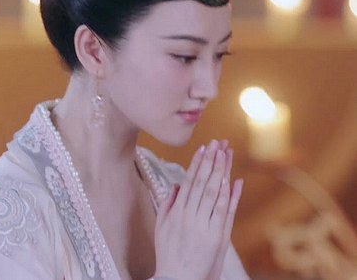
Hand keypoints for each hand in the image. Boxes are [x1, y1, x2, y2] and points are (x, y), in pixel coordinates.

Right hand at [153, 140, 242, 279]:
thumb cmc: (168, 254)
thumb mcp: (161, 227)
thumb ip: (167, 204)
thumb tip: (175, 185)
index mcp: (176, 212)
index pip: (189, 181)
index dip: (198, 163)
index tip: (204, 147)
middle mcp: (191, 216)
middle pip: (204, 182)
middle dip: (212, 161)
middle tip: (219, 143)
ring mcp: (205, 226)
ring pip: (215, 193)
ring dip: (222, 172)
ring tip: (227, 154)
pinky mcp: (218, 237)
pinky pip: (226, 212)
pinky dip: (232, 196)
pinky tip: (236, 180)